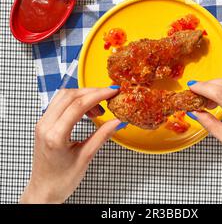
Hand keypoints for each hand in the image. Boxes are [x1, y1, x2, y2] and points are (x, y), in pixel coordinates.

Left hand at [20, 87, 122, 203]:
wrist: (43, 191)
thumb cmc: (60, 180)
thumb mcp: (85, 158)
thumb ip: (101, 136)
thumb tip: (117, 122)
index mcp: (55, 136)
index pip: (78, 105)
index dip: (98, 95)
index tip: (112, 92)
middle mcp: (45, 126)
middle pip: (70, 96)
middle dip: (92, 92)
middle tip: (108, 96)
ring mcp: (42, 123)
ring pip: (63, 96)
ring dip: (83, 96)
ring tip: (98, 108)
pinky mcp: (43, 123)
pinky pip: (59, 103)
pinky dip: (74, 101)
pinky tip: (86, 110)